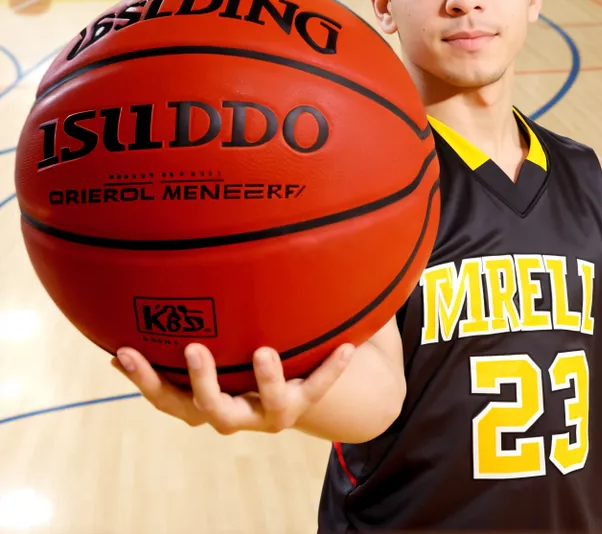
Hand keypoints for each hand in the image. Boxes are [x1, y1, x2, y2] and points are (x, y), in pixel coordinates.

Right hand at [111, 342, 354, 434]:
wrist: (289, 396)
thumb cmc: (236, 369)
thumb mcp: (209, 360)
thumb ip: (178, 341)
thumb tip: (127, 313)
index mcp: (205, 405)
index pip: (167, 398)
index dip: (144, 379)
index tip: (124, 352)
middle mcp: (235, 414)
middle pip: (209, 409)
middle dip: (200, 381)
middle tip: (192, 347)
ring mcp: (271, 413)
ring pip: (265, 405)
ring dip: (264, 378)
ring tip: (264, 350)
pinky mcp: (303, 401)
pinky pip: (319, 385)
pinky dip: (332, 367)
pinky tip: (348, 345)